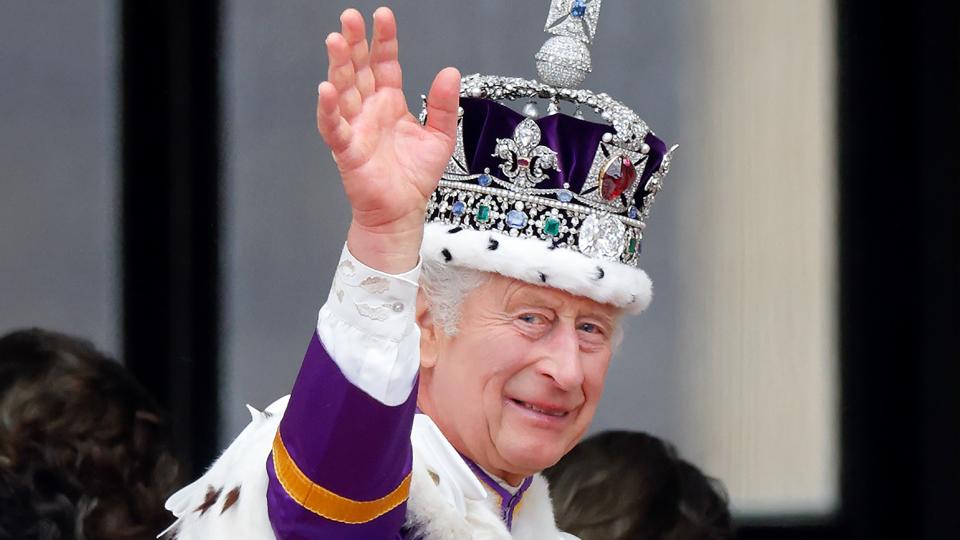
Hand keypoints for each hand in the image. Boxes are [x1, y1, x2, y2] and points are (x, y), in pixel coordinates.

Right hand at [317, 7, 460, 273]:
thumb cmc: (414, 177)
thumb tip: (450, 72)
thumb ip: (442, 105)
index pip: (384, 63)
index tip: (383, 16)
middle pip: (358, 69)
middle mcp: (369, 110)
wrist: (403, 211)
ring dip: (338, 66)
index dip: (383, 40)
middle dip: (354, 42)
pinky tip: (326, 90)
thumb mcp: (440, 136)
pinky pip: (335, 127)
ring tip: (336, 41)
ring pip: (343, 90)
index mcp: (389, 102)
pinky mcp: (347, 150)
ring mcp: (356, 127)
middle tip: (349, 18)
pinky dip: (328, 109)